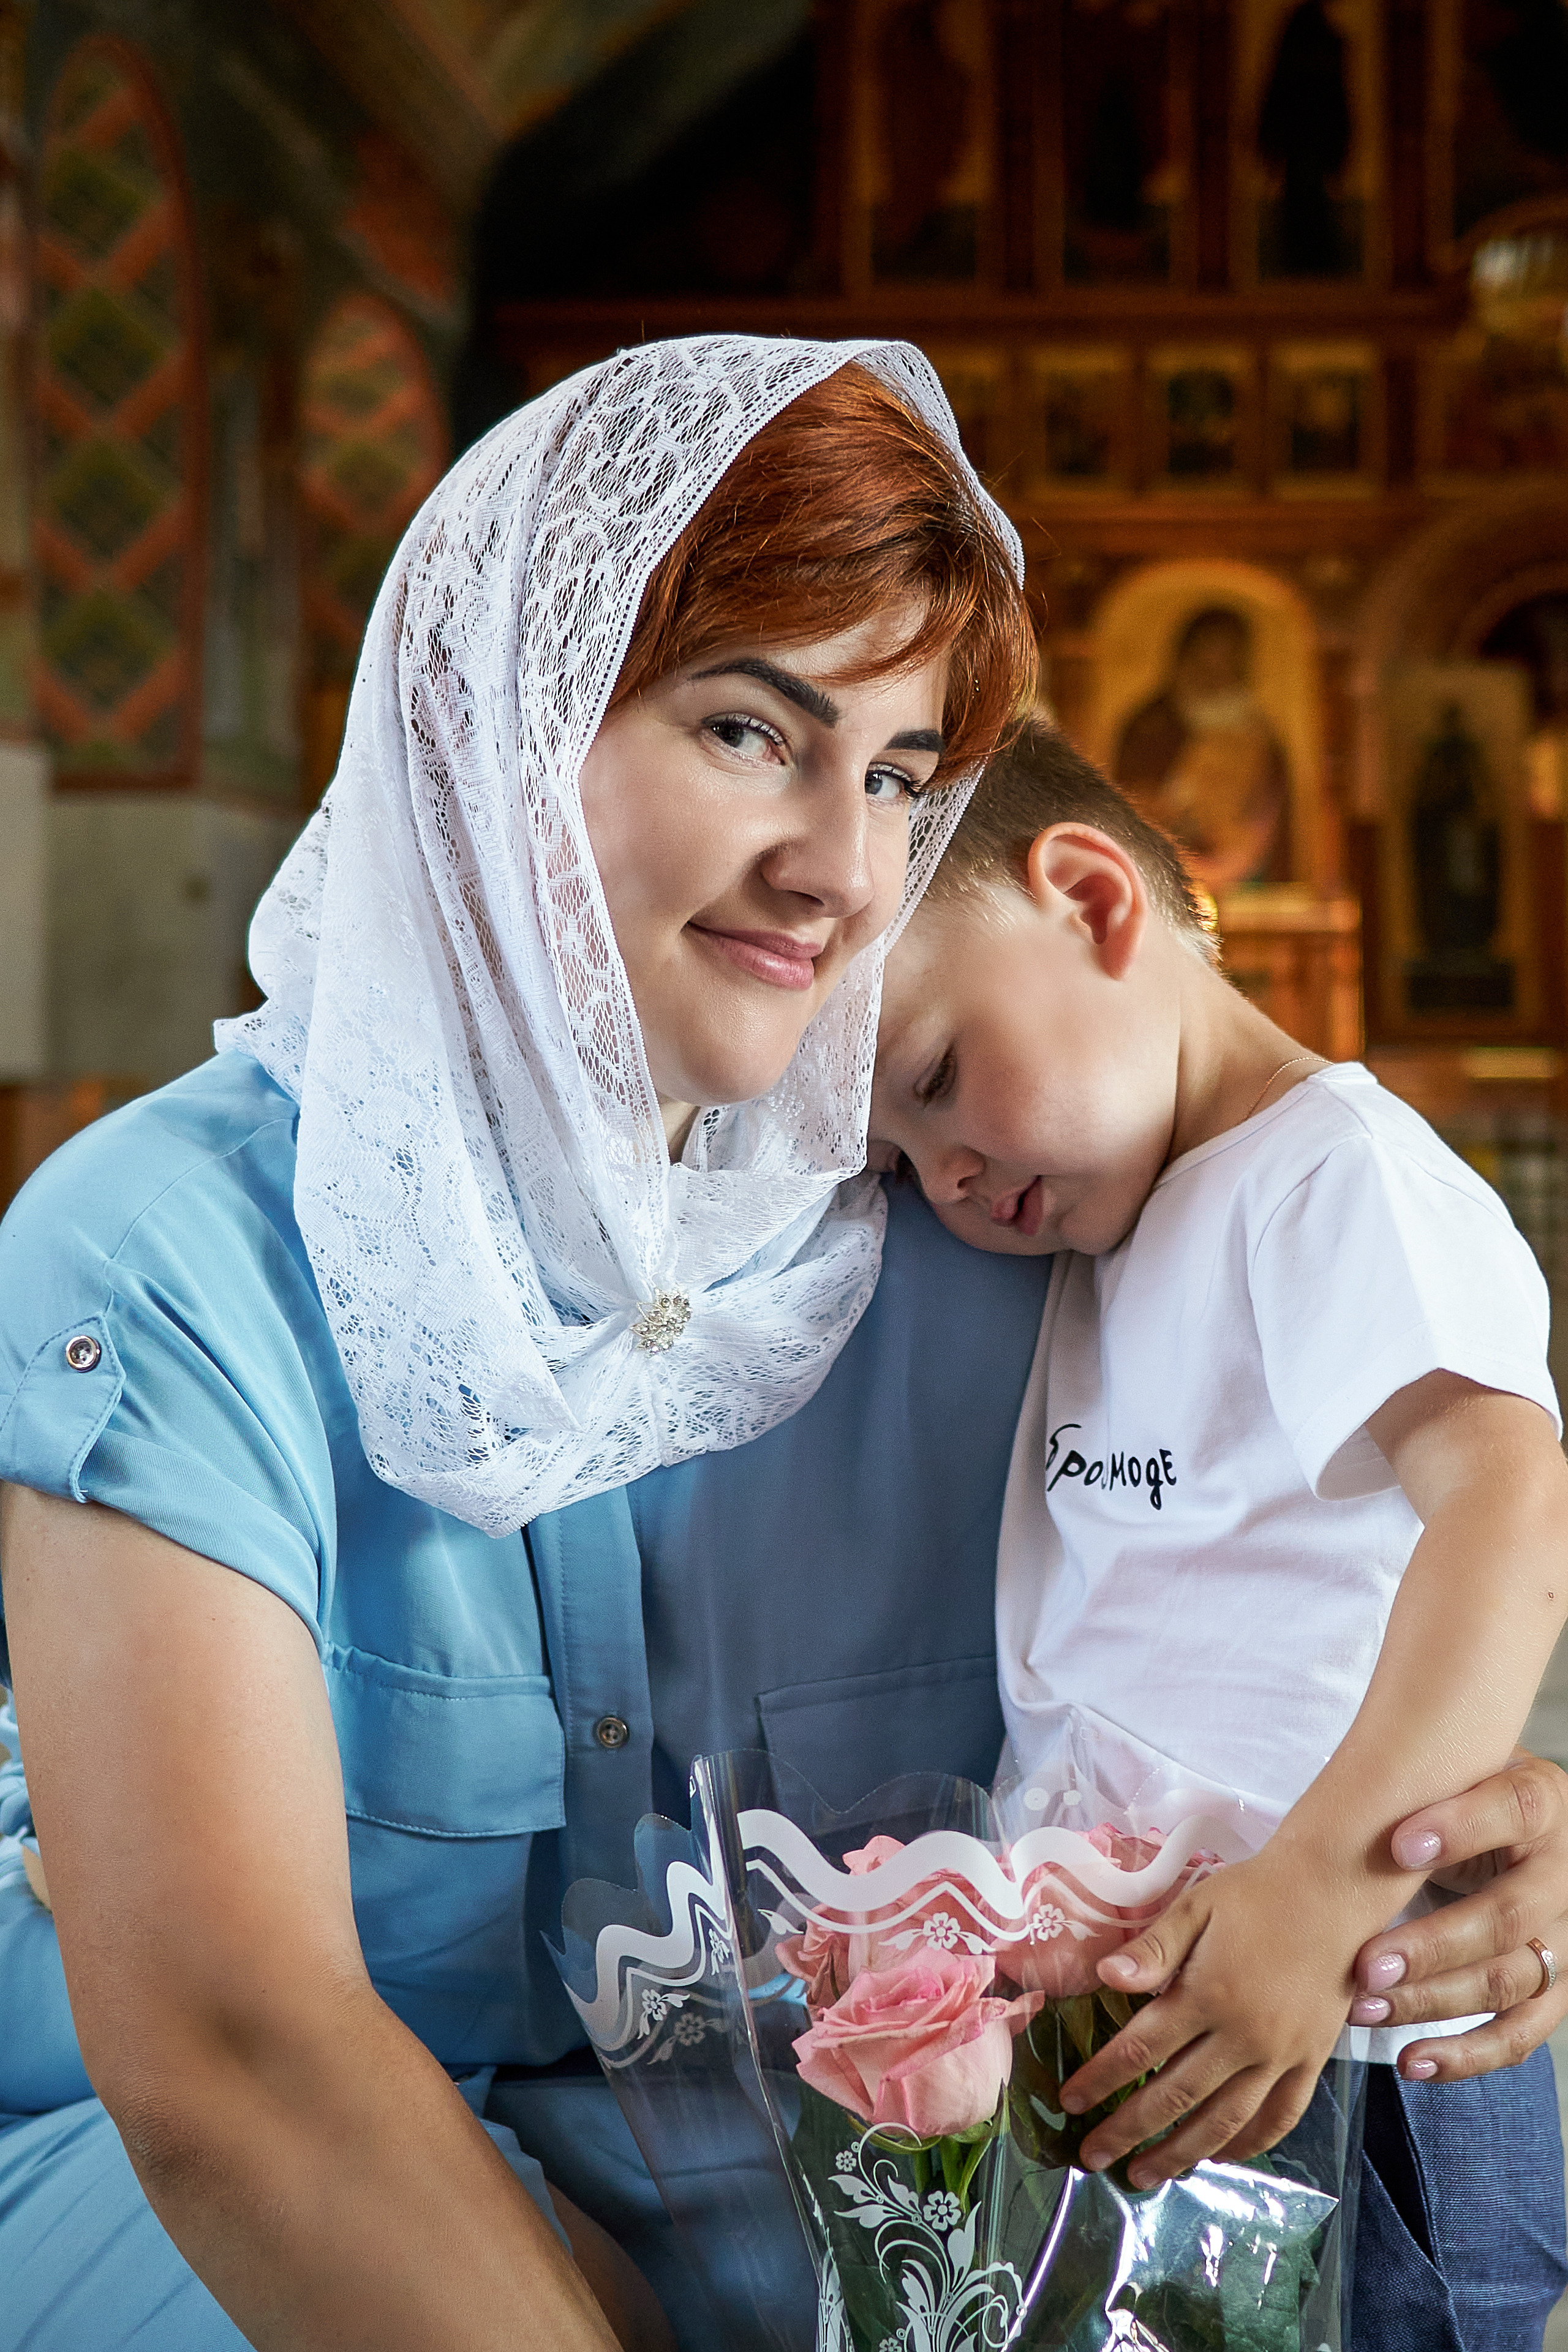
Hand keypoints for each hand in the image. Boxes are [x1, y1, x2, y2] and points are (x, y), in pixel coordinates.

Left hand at [1057, 1849, 1352, 2188]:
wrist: (1331, 1892)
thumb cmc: (1256, 1895)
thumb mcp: (1197, 1906)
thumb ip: (1153, 1948)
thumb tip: (1105, 1978)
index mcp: (1208, 1994)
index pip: (1142, 2047)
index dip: (1102, 2078)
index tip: (1071, 2102)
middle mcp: (1244, 2036)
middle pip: (1176, 2096)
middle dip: (1129, 2130)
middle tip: (1094, 2157)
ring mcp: (1281, 2055)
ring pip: (1224, 2120)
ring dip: (1181, 2153)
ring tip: (1146, 2176)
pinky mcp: (1311, 2061)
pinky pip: (1279, 2117)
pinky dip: (1248, 2145)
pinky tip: (1219, 2156)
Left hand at [1350, 1751, 1567, 2079]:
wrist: (1502, 1829)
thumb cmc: (1455, 1799)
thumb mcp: (1446, 1779)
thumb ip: (1414, 1792)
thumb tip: (1334, 1820)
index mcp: (1541, 1802)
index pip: (1515, 1809)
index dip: (1462, 1829)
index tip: (1399, 1847)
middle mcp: (1563, 1871)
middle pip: (1509, 1915)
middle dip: (1432, 1946)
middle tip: (1364, 1965)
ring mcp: (1565, 1935)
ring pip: (1510, 1980)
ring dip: (1433, 2001)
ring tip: (1365, 2008)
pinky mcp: (1556, 1988)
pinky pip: (1521, 2032)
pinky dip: (1467, 2054)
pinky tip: (1412, 2060)